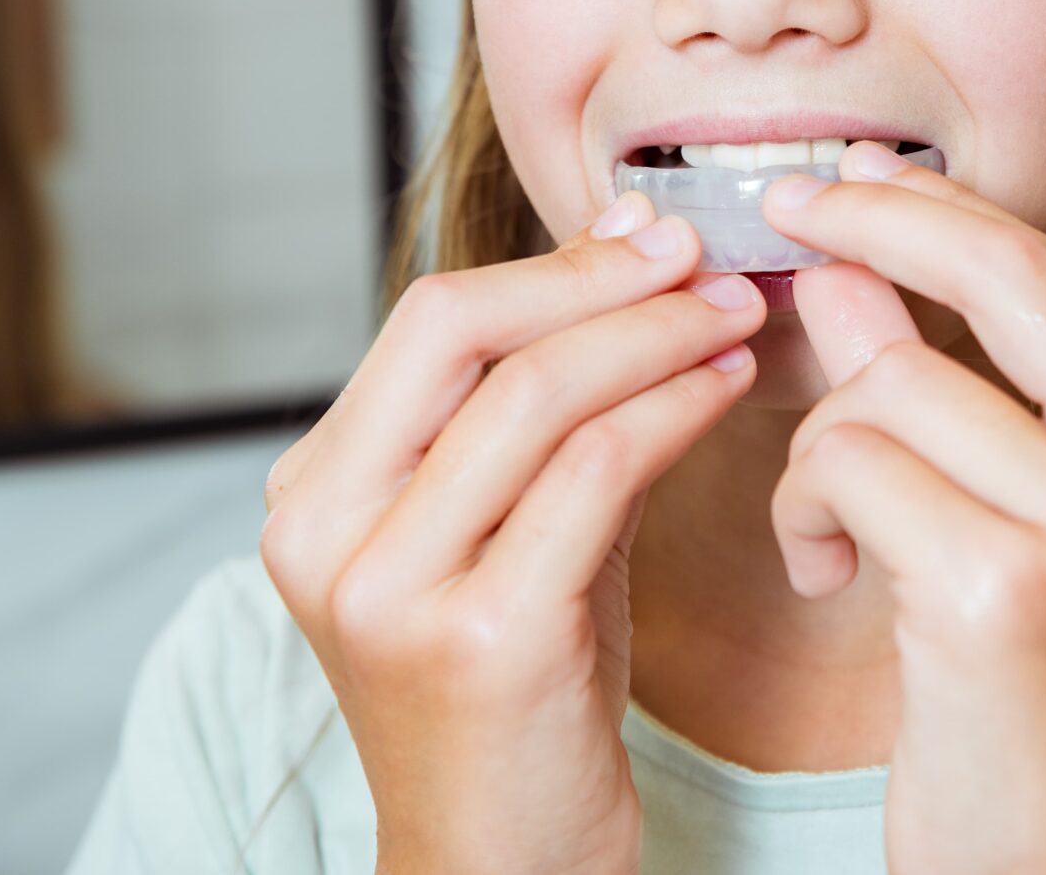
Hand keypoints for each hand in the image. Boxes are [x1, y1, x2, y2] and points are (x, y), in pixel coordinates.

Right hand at [260, 191, 767, 874]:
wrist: (502, 870)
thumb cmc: (517, 699)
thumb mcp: (501, 537)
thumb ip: (542, 413)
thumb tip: (621, 247)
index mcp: (312, 501)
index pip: (428, 322)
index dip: (551, 267)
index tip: (647, 234)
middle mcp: (329, 538)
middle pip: (464, 333)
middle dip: (600, 280)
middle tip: (699, 255)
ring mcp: (397, 590)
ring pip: (539, 394)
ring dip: (656, 334)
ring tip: (733, 314)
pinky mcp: (485, 639)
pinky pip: (595, 473)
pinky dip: (673, 409)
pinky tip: (723, 389)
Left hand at [760, 142, 1045, 874]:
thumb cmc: (1026, 722)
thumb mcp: (1015, 536)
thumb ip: (954, 398)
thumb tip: (851, 269)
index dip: (941, 210)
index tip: (852, 177)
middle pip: (1008, 273)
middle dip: (880, 220)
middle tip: (789, 212)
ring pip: (892, 384)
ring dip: (820, 449)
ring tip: (833, 536)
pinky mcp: (1005, 592)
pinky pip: (850, 463)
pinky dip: (809, 508)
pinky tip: (830, 577)